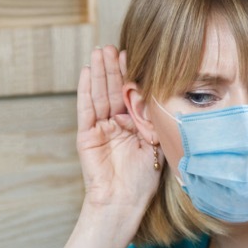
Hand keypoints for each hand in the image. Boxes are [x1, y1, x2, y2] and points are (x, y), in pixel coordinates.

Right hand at [76, 46, 160, 217]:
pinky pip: (86, 108)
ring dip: (100, 72)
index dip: (132, 75)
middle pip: (114, 90)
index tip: (136, 54)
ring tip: (100, 50)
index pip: (132, 95)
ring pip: (99, 94)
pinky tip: (87, 71)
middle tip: (113, 45)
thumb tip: (161, 94)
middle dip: (114, 67)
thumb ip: (155, 121)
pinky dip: (86, 89)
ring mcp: (100, 128)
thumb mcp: (156, 145)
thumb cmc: (142, 181)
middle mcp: (116, 124)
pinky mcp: (86, 134)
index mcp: (134, 126)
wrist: (123, 203)